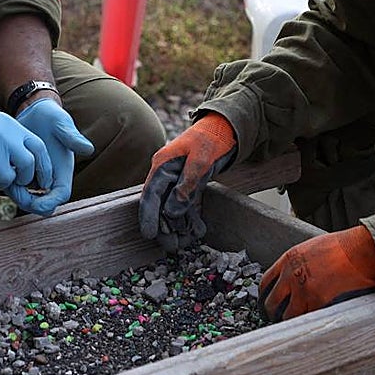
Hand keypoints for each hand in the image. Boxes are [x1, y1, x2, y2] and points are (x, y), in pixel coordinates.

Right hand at [0, 87, 51, 193]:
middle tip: (9, 178)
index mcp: (10, 125)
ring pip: (7, 179)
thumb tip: (26, 161)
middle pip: (27, 167)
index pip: (39, 148)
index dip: (43, 167)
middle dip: (21, 178)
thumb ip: (10, 138)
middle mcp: (3, 137)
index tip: (40, 179)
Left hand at [9, 98, 94, 216]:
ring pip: (28, 200)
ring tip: (8, 181)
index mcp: (63, 171)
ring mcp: (36, 178)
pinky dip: (11, 187)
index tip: (36, 201)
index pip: (61, 196)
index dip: (50, 202)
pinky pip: (17, 190)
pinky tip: (4, 174)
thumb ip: (72, 137)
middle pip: (44, 205)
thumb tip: (88, 149)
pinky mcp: (22, 174)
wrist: (34, 113)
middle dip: (30, 203)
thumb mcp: (61, 124)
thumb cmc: (51, 118)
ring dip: (18, 196)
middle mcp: (51, 178)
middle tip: (15, 191)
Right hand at [138, 113, 236, 252]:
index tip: (149, 234)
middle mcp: (166, 174)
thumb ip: (186, 185)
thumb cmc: (211, 138)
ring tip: (184, 242)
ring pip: (173, 208)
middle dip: (165, 226)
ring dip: (179, 226)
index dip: (148, 215)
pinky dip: (191, 218)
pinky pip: (187, 205)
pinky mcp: (189, 185)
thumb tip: (171, 211)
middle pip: (160, 205)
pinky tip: (197, 231)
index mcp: (162, 164)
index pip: (150, 194)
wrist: (226, 128)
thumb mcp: (200, 160)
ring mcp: (177, 180)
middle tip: (170, 246)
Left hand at [259, 225, 374, 321]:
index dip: (265, 295)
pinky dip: (308, 323)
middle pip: (272, 302)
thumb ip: (299, 262)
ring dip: (290, 321)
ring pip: (288, 315)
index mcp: (288, 260)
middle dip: (272, 312)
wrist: (360, 250)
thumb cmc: (343, 246)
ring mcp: (304, 290)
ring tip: (292, 328)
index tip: (266, 301)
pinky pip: (307, 318)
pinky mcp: (319, 302)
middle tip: (276, 319)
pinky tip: (309, 326)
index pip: (266, 282)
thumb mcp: (312, 248)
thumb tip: (296, 274)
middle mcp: (291, 275)